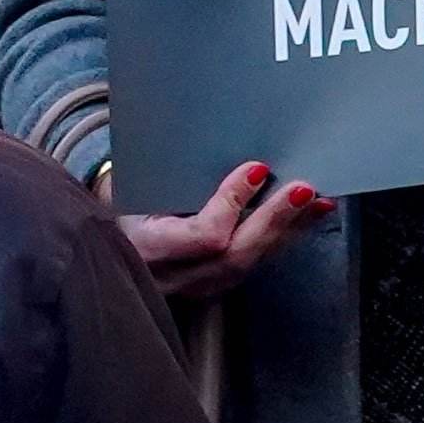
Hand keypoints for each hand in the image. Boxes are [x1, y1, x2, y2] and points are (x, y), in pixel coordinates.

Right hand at [117, 159, 333, 299]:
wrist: (105, 243)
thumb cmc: (120, 202)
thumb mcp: (133, 184)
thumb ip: (169, 170)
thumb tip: (210, 134)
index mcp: (146, 246)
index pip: (203, 236)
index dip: (232, 204)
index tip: (256, 168)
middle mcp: (172, 277)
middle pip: (234, 256)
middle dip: (274, 219)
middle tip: (304, 188)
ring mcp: (193, 287)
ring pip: (249, 264)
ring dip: (288, 230)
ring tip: (318, 201)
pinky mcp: (212, 287)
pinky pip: (253, 265)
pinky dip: (282, 239)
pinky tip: (306, 218)